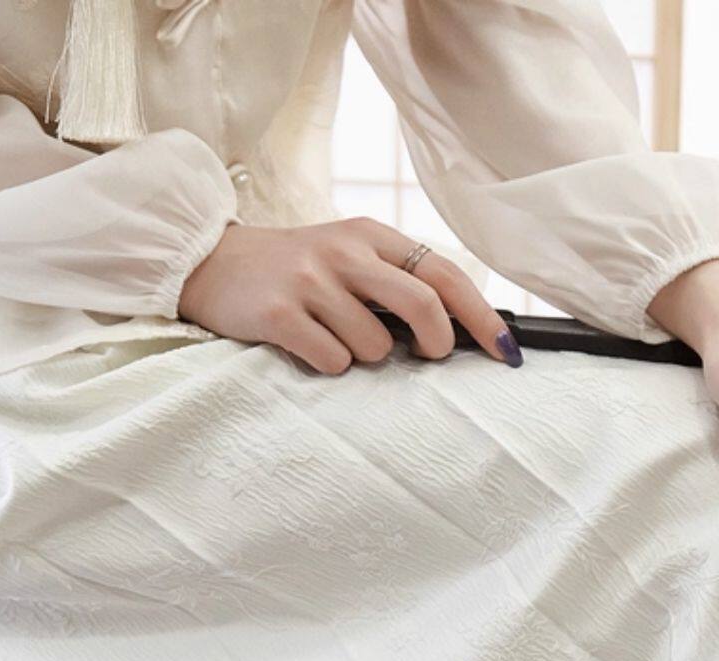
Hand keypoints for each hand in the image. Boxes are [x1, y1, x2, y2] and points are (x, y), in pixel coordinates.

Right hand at [180, 217, 522, 376]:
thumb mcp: (349, 260)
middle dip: (437, 342)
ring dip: (366, 359)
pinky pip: (333, 363)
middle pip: (424, 305)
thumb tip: (460, 331)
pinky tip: (306, 346)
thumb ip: (396, 282)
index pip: (444, 272)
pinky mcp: (280, 313)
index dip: (481, 315)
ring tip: (334, 338)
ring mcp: (311, 281)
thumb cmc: (297, 273)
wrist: (213, 264)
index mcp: (371, 235)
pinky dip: (329, 367)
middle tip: (427, 356)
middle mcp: (344, 251)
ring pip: (376, 347)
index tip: (505, 350)